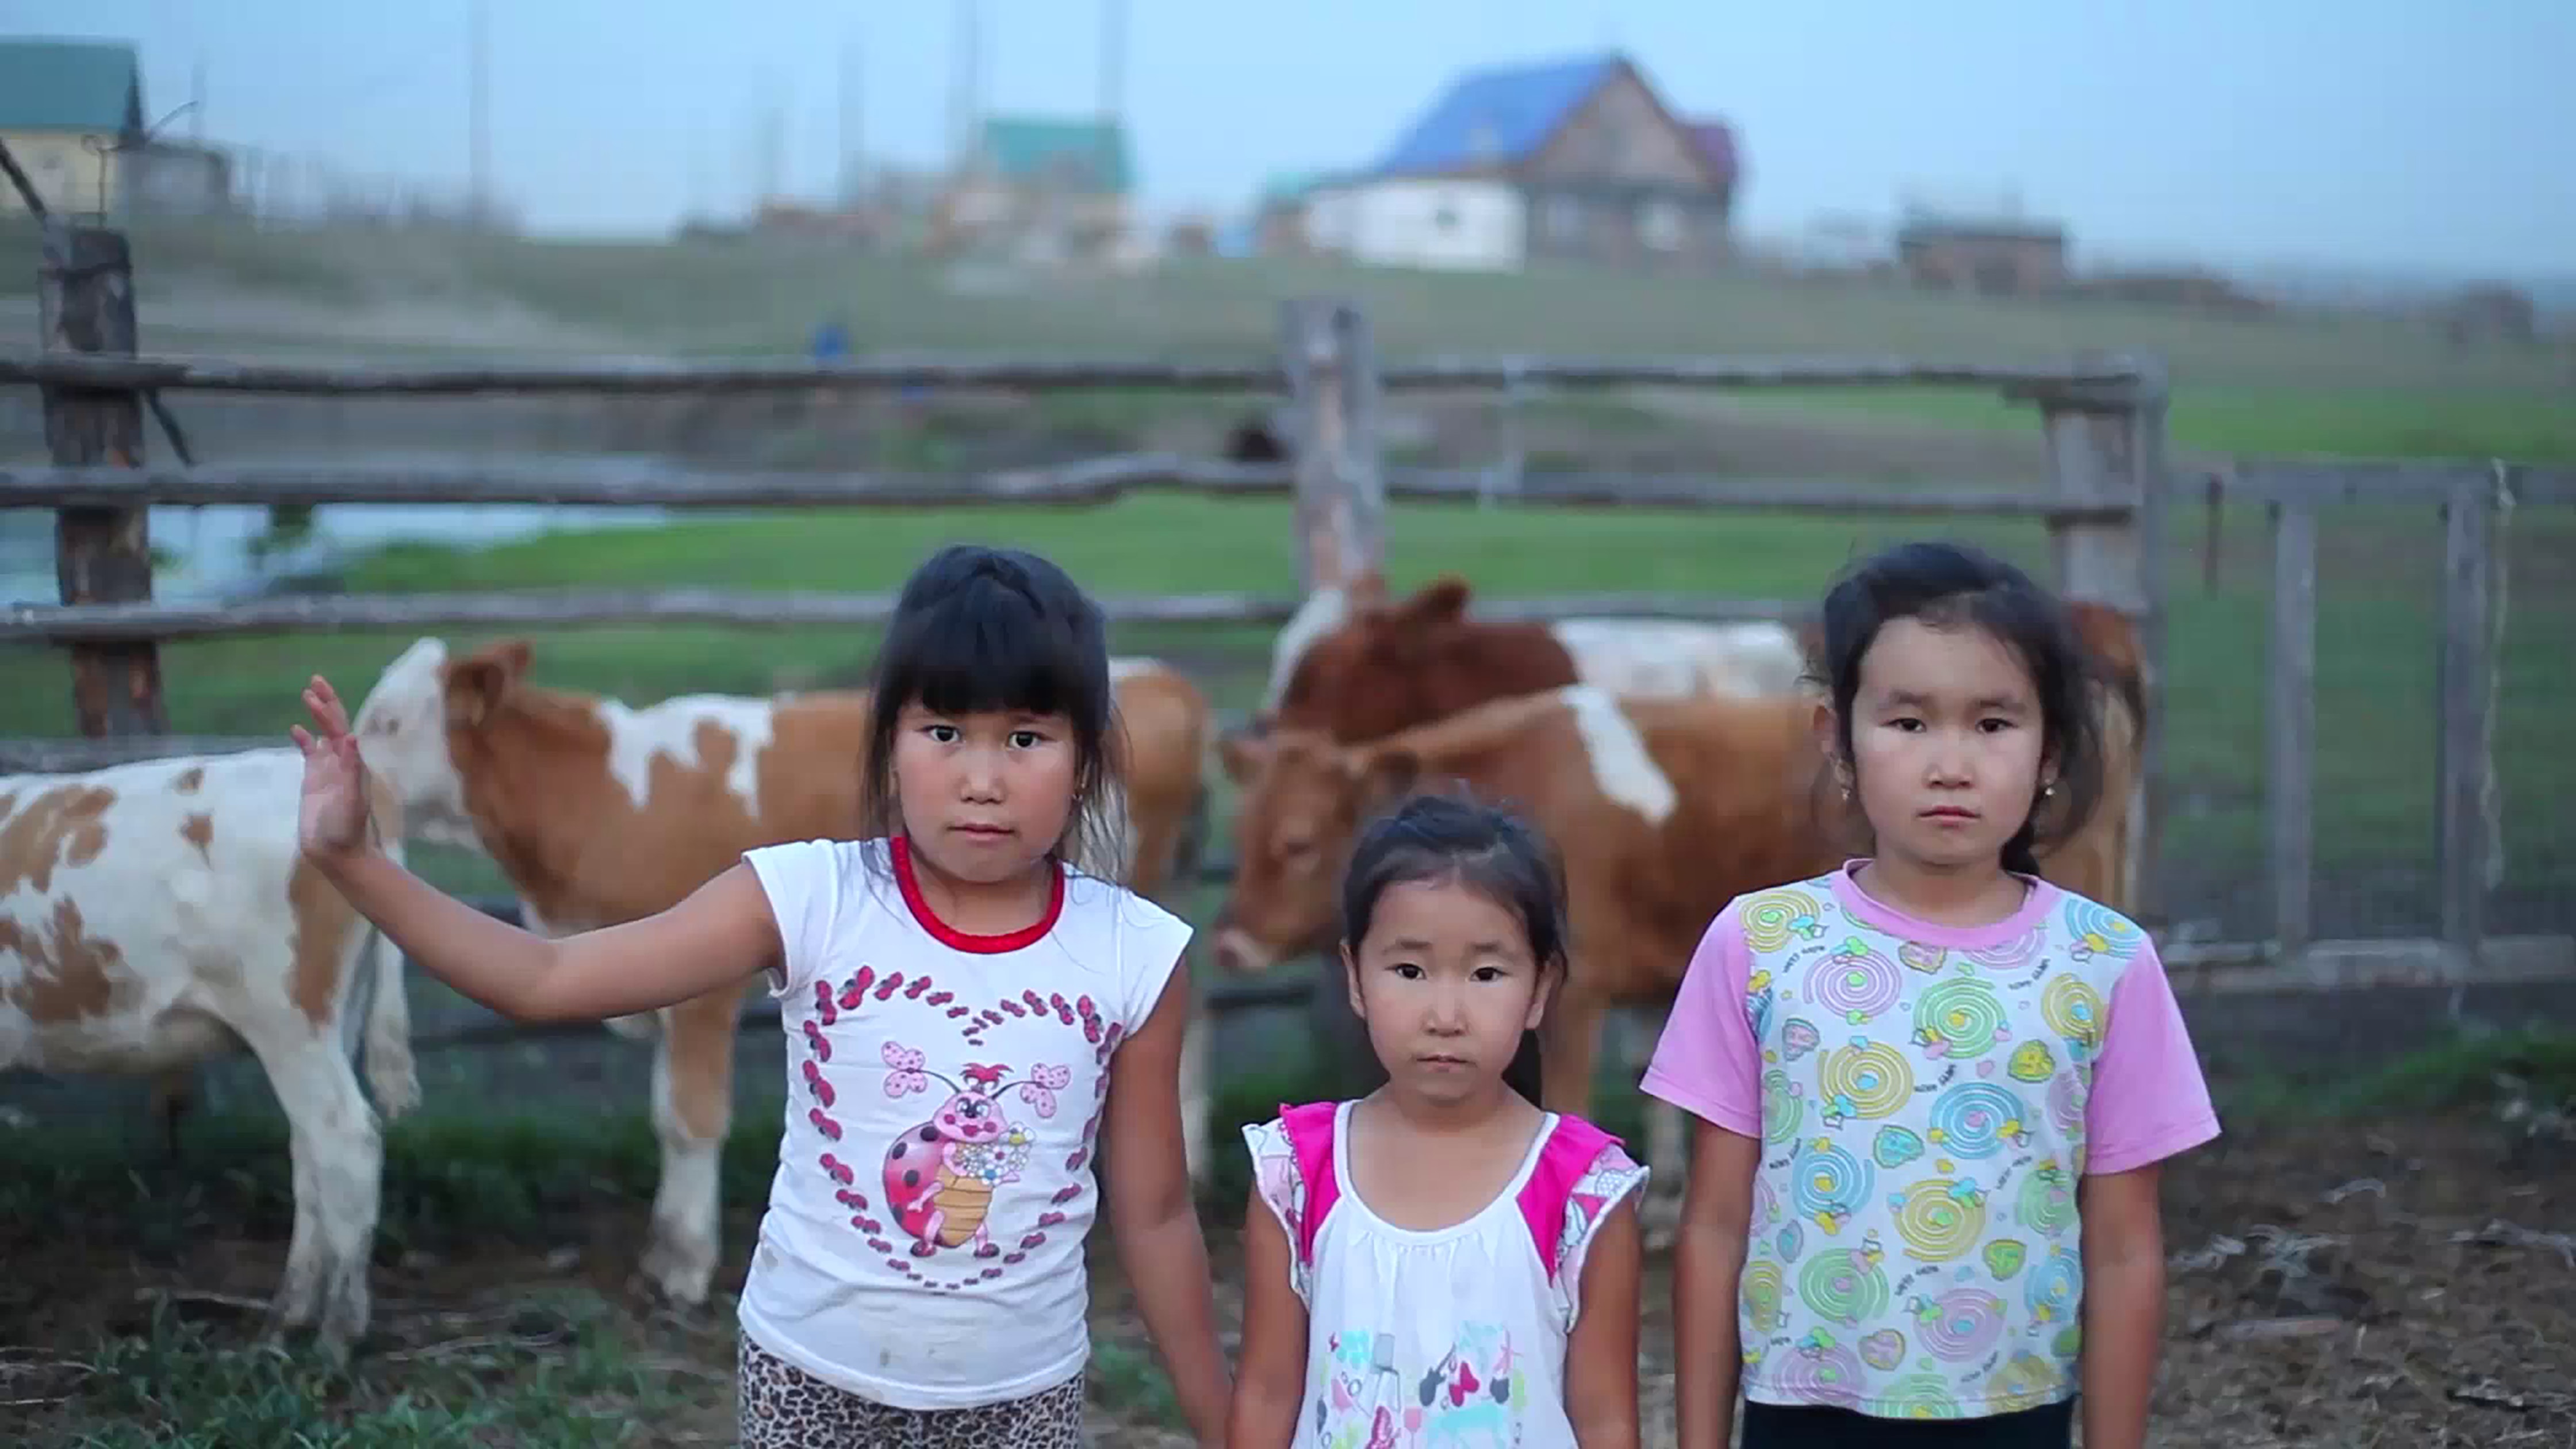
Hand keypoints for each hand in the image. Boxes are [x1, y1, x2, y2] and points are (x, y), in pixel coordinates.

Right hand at [290, 674, 375, 860]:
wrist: (338, 852)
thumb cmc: (346, 829)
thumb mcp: (351, 799)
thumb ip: (351, 769)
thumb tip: (351, 738)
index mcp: (353, 764)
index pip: (340, 729)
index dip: (329, 710)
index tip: (314, 693)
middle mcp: (342, 763)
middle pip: (335, 726)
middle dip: (326, 703)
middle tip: (315, 680)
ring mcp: (328, 771)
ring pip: (323, 736)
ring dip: (317, 717)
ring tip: (308, 695)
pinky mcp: (314, 782)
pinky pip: (310, 755)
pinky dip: (304, 741)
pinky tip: (295, 730)